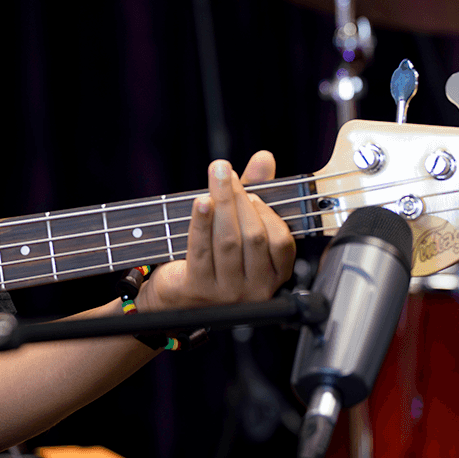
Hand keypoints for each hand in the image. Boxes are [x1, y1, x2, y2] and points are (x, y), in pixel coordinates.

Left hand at [138, 151, 295, 312]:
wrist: (175, 299)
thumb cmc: (212, 259)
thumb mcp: (237, 226)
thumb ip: (254, 192)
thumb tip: (265, 158)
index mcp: (273, 277)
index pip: (282, 243)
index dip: (268, 214)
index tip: (251, 193)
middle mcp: (255, 289)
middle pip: (253, 237)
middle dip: (239, 199)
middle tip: (225, 173)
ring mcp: (227, 292)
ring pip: (228, 241)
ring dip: (221, 203)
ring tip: (216, 178)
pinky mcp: (198, 289)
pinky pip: (201, 249)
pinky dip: (201, 222)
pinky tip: (201, 202)